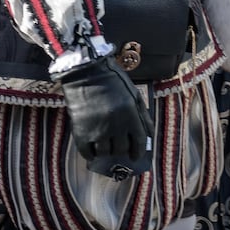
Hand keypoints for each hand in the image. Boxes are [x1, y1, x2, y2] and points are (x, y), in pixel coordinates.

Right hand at [58, 55, 153, 179]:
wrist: (85, 72)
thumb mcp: (133, 94)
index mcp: (131, 114)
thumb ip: (142, 115)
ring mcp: (97, 130)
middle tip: (118, 147)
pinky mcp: (81, 132)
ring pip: (105, 152)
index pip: (138, 141)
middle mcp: (116, 125)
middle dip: (122, 150)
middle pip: (121, 149)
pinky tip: (92, 150)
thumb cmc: (112, 81)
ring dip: (106, 152)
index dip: (138, 151)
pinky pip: (87, 152)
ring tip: (105, 146)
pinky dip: (91, 154)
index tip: (135, 156)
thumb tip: (148, 136)